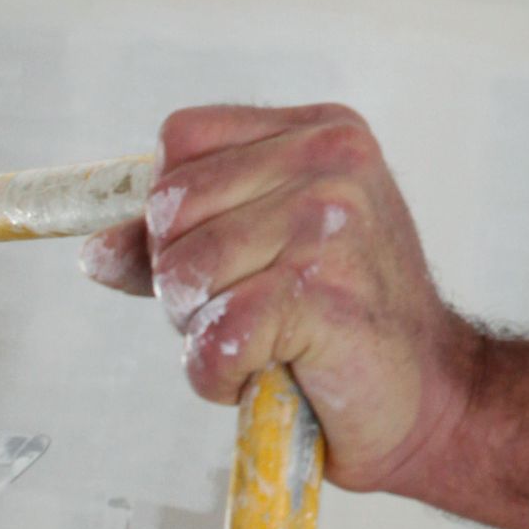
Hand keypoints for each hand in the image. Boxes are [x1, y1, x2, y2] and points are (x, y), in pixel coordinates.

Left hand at [79, 104, 481, 493]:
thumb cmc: (349, 324)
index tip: (225, 256)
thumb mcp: (268, 252)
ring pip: (184, 277)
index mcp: (322, 132)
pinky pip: (212, 340)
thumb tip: (96, 248)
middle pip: (170, 208)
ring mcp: (331, 225)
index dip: (174, 211)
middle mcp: (331, 162)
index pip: (180, 140)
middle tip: (256, 309)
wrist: (431, 396)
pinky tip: (273, 371)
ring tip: (270, 340)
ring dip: (206, 332)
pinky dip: (221, 376)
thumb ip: (185, 238)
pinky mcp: (322, 295)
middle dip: (186, 280)